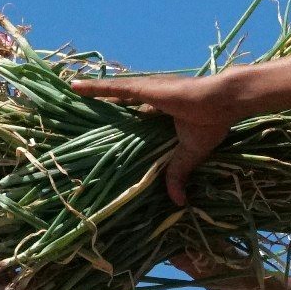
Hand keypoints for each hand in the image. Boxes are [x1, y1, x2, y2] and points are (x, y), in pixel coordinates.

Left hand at [69, 71, 239, 205]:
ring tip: (66, 99)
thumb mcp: (190, 153)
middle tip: (73, 122)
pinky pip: (113, 89)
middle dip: (97, 113)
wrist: (223, 102)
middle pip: (116, 109)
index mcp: (159, 114)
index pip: (130, 121)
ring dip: (88, 98)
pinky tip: (73, 87)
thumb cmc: (211, 123)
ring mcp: (144, 93)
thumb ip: (177, 173)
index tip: (98, 136)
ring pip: (109, 97)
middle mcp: (148, 101)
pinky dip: (94, 88)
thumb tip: (178, 202)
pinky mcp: (144, 89)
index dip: (115, 126)